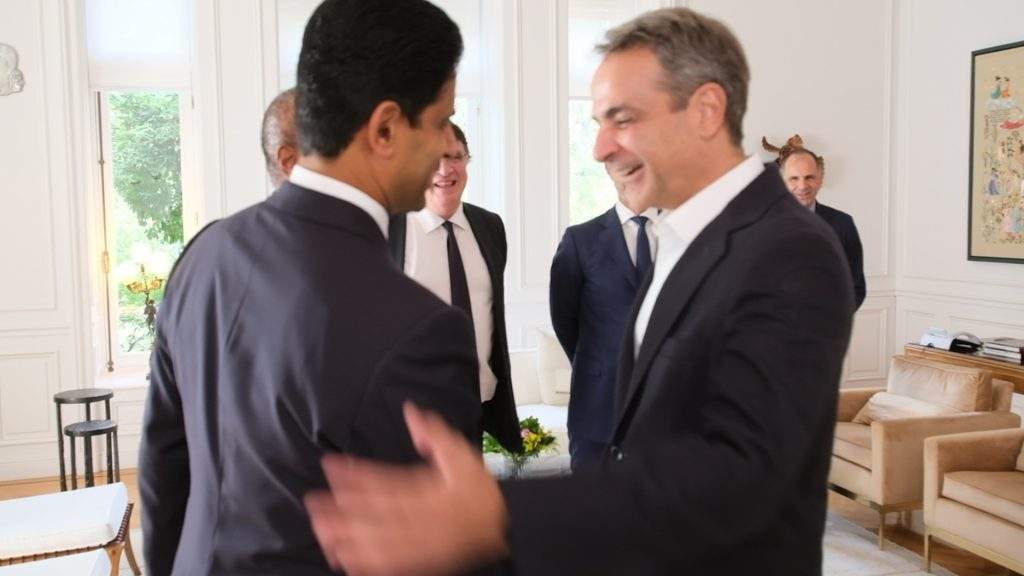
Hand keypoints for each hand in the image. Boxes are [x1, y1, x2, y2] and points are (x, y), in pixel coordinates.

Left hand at [305, 402, 509, 574]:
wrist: (501, 528)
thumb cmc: (478, 491)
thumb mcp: (462, 454)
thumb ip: (435, 434)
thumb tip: (411, 412)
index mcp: (430, 491)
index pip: (385, 481)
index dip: (355, 474)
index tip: (331, 466)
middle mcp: (422, 519)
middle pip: (375, 514)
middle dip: (341, 509)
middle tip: (312, 503)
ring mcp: (420, 544)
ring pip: (377, 542)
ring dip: (346, 537)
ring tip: (320, 530)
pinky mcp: (420, 562)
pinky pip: (389, 566)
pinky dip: (365, 564)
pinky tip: (343, 560)